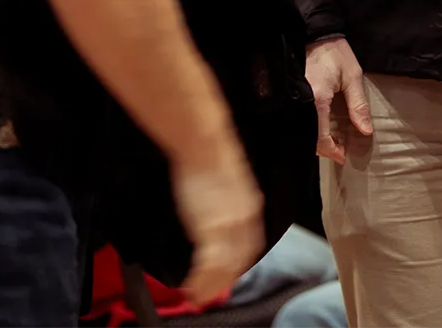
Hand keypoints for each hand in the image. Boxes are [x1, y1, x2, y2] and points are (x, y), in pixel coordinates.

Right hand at [172, 148, 264, 305]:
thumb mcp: (226, 182)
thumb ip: (226, 201)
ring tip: (196, 296)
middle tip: (209, 293)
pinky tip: (191, 286)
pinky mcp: (211, 229)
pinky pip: (209, 265)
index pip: (249, 246)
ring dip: (211, 286)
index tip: (226, 274)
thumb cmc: (208, 157)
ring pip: (224, 268)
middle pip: (239, 261)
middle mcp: (244, 220)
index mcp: (250, 208)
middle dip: (224, 280)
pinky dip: (201, 280)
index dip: (237, 263)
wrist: (204, 144)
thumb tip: (216, 209)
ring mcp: (229, 226)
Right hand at [305, 38, 371, 164]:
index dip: (332, 151)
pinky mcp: (293, 95)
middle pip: (309, 138)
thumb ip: (358, 105)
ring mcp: (294, 99)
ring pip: (302, 131)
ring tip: (334, 141)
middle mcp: (302, 103)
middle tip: (340, 150)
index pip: (321, 136)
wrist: (315, 34)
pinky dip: (311, 128)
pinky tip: (322, 127)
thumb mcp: (352, 77)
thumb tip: (366, 131)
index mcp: (317, 100)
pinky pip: (300, 119)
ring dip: (317, 139)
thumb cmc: (335, 53)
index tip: (343, 157)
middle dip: (324, 148)